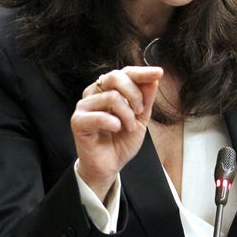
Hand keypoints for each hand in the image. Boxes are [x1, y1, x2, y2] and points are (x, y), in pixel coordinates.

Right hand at [71, 66, 162, 201]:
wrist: (109, 165)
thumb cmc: (121, 140)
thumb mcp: (141, 118)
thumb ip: (146, 98)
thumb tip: (154, 78)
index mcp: (108, 89)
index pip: (125, 72)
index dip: (142, 72)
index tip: (159, 73)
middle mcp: (94, 93)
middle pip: (115, 77)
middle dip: (134, 94)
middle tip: (140, 111)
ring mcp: (84, 106)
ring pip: (111, 97)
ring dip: (127, 115)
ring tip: (128, 127)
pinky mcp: (78, 121)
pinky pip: (99, 115)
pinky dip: (113, 123)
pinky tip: (116, 129)